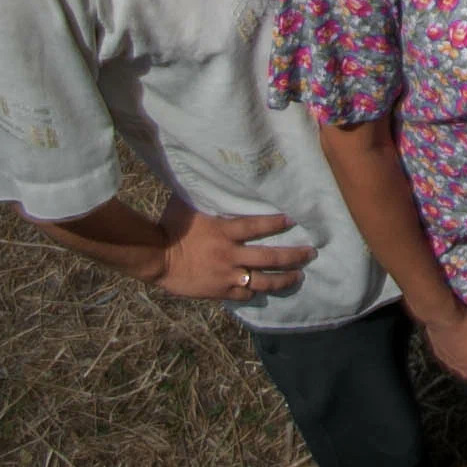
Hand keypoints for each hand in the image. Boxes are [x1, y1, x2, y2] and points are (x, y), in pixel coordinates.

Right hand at [148, 202, 315, 300]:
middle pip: (269, 257)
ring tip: (299, 277)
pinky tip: (266, 292)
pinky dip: (256, 293)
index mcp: (225, 231)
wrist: (155, 257)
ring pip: (262, 280)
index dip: (277, 223)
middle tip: (310, 253)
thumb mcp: (190, 205)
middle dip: (293, 256)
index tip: (295, 220)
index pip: (258, 226)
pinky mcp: (218, 291)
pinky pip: (243, 294)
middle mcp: (230, 254)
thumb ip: (207, 194)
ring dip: (283, 279)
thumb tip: (214, 172)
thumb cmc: (171, 226)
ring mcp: (226, 275)